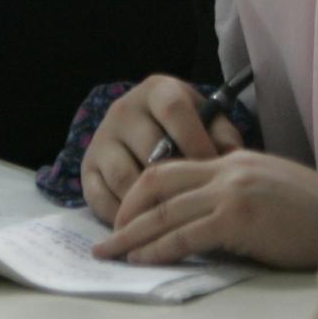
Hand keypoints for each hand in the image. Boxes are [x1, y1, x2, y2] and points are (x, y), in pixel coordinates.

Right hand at [79, 74, 244, 222]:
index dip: (195, 141)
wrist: (148, 127)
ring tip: (169, 222)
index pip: (174, 110)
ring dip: (146, 204)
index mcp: (158, 91)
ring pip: (123, 177)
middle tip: (193, 206)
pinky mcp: (86, 168)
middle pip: (148, 148)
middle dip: (174, 181)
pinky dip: (121, 217)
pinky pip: (99, 197)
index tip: (212, 172)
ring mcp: (101, 139)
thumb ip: (223, 136)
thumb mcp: (209, 121)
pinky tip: (142, 227)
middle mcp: (124, 110)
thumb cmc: (188, 127)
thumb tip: (231, 158)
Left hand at [95, 151, 317, 269]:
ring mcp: (234, 191)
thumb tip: (203, 220)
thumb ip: (237, 196)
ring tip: (110, 253)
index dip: (141, 192)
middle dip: (125, 210)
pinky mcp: (240, 218)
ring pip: (164, 210)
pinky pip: (185, 235)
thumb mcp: (272, 191)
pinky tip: (143, 261)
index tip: (126, 216)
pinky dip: (158, 249)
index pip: (173, 167)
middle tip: (107, 236)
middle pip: (157, 181)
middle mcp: (230, 168)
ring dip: (131, 234)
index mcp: (236, 159)